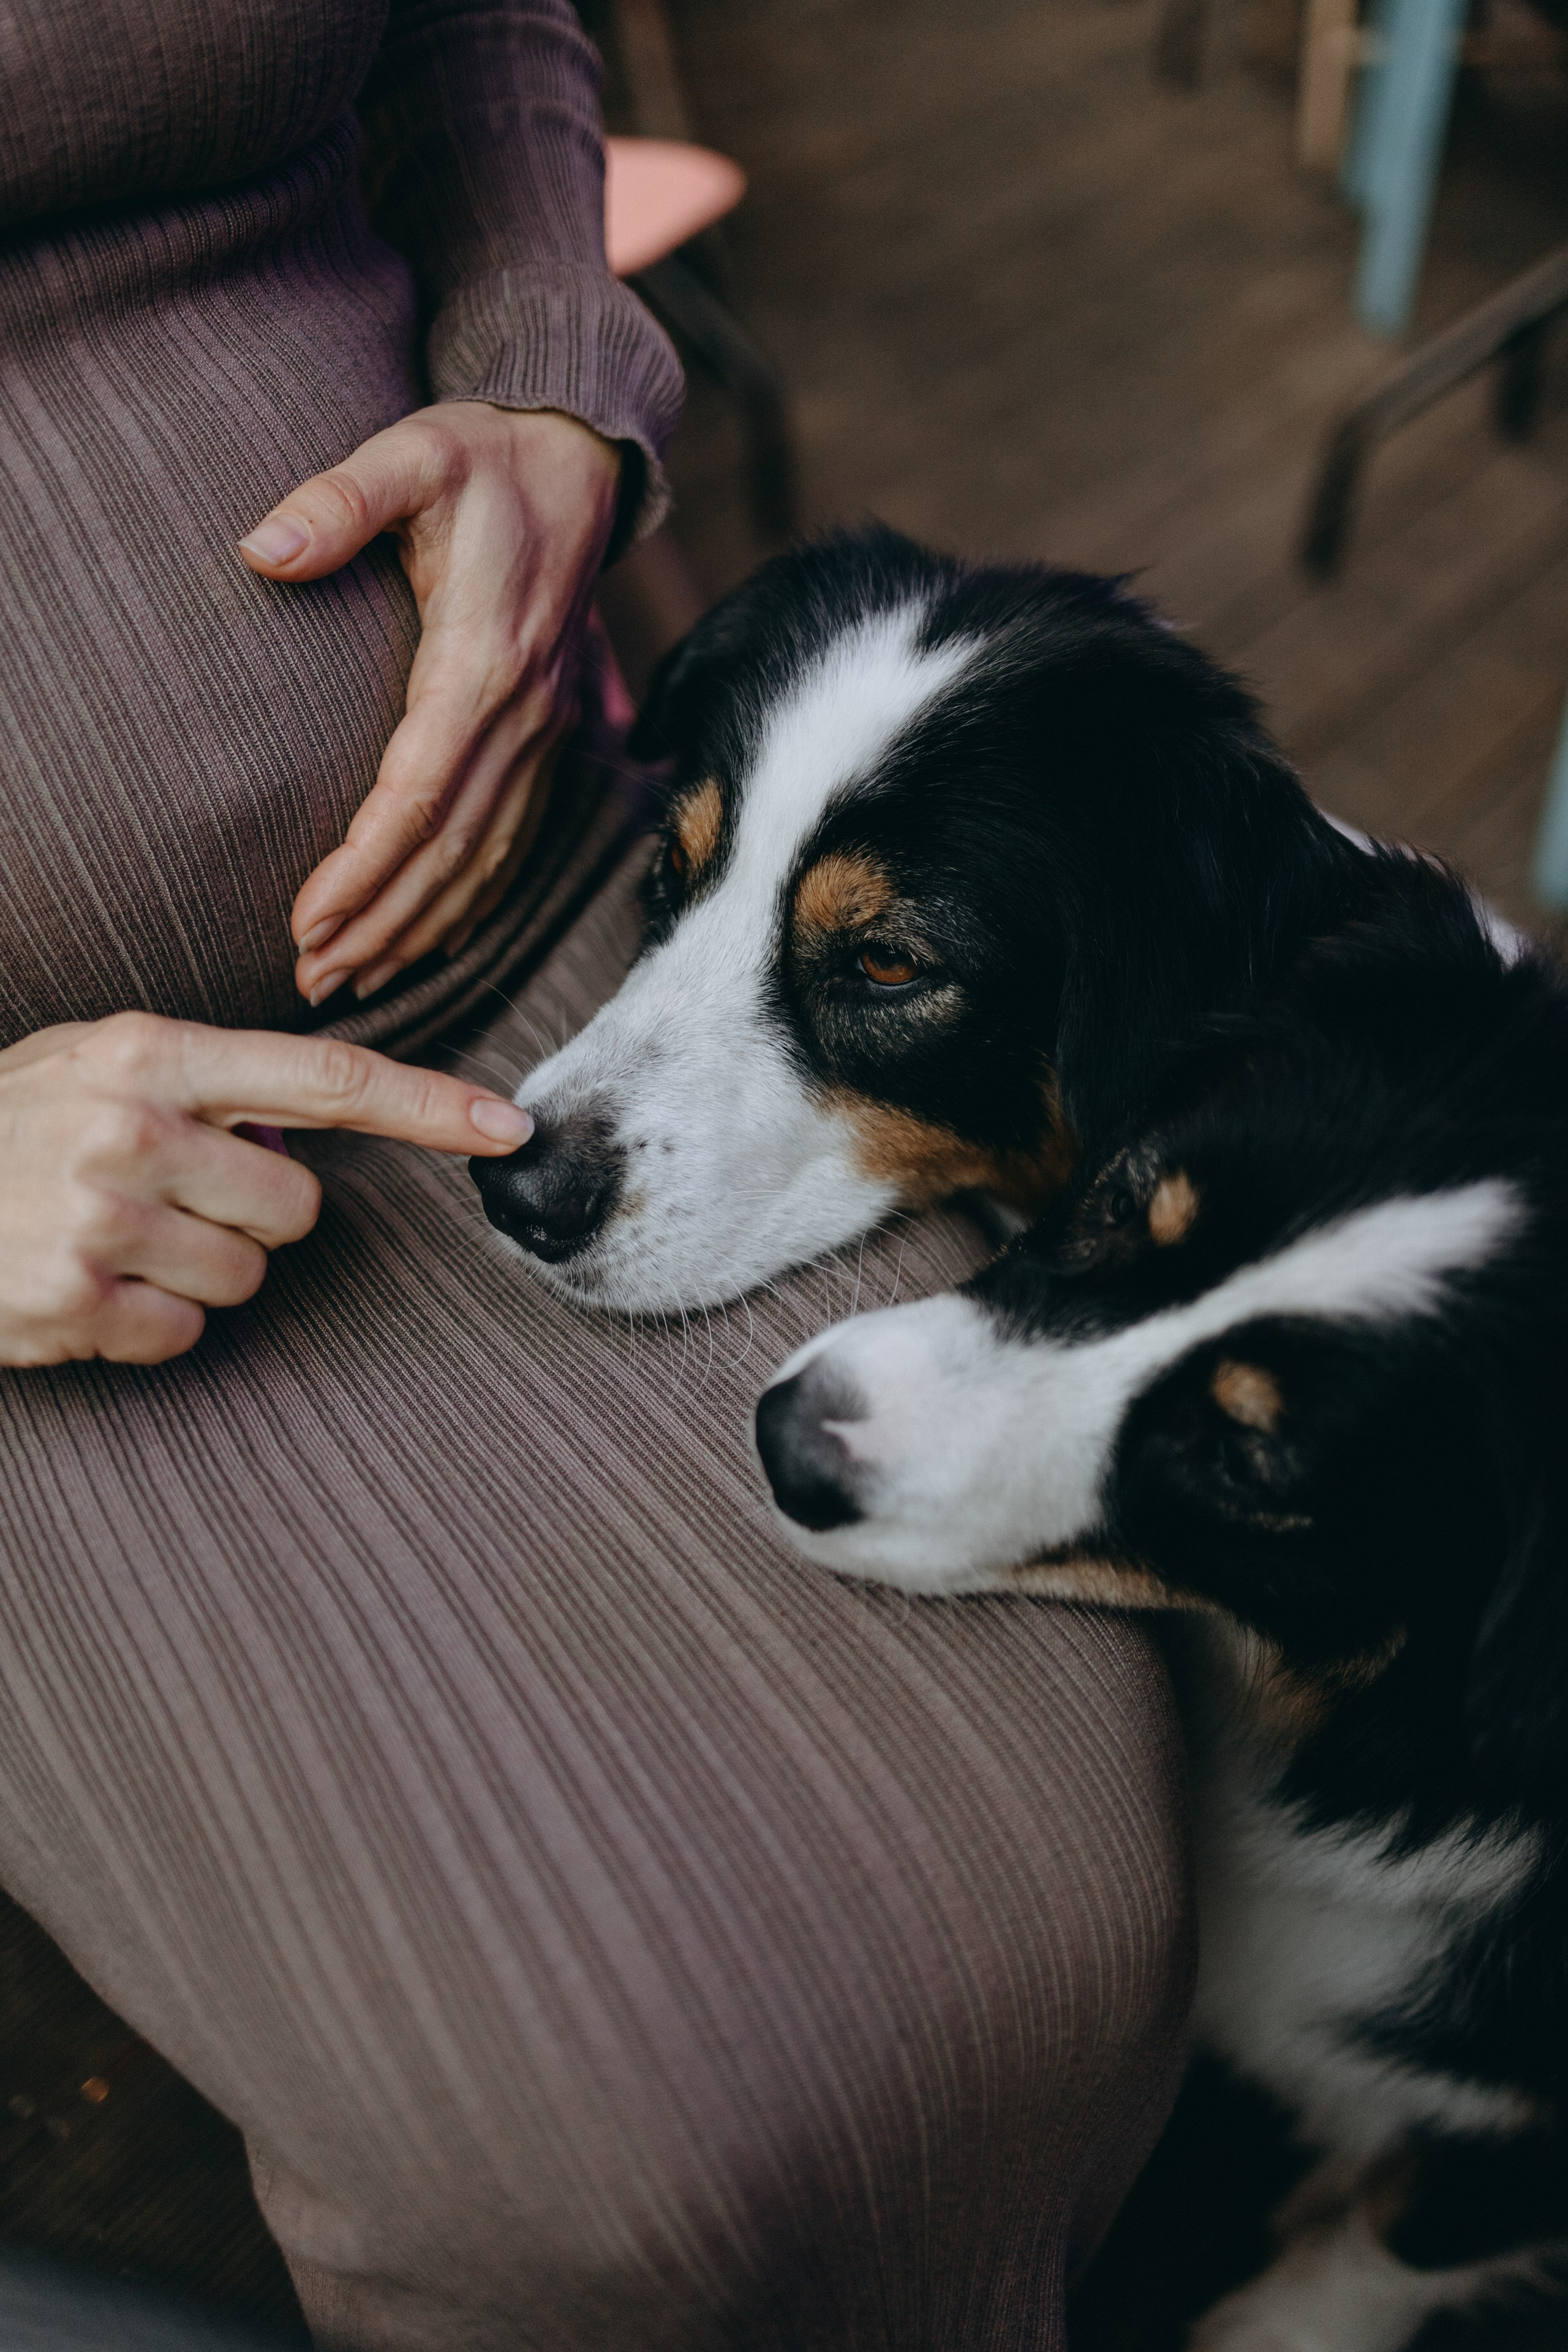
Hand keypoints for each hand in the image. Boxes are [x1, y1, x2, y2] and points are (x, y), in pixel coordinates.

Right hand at [0, 1013, 532, 1366]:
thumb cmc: (3, 1130)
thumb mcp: (86, 1066)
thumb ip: (200, 1083)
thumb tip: (303, 1135)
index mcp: (148, 1052)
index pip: (325, 1075)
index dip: (429, 1106)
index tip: (512, 1127)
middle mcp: (130, 1126)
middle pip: (298, 1208)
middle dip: (249, 1218)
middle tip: (162, 1202)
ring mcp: (99, 1217)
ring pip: (248, 1278)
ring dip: (196, 1273)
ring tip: (111, 1241)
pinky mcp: (75, 1302)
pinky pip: (184, 1335)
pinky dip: (145, 1324)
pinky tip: (85, 1286)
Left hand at [238, 404, 621, 1006]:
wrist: (579, 459)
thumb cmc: (485, 458)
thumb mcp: (412, 452)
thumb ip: (340, 498)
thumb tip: (263, 546)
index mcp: (480, 663)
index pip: (416, 796)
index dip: (362, 870)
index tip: (306, 920)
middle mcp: (521, 715)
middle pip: (448, 851)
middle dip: (380, 925)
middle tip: (313, 980)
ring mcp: (543, 734)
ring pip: (484, 861)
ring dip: (420, 929)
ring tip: (356, 979)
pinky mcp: (548, 739)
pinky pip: (514, 843)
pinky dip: (472, 904)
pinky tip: (431, 940)